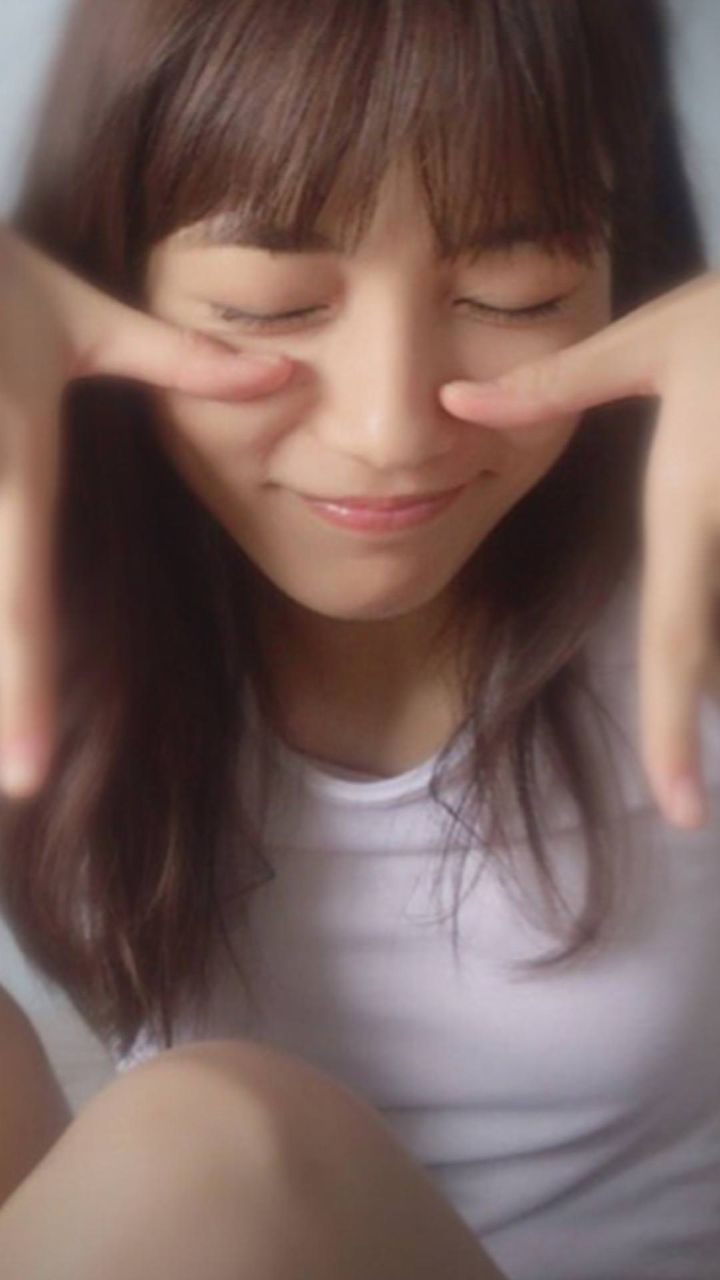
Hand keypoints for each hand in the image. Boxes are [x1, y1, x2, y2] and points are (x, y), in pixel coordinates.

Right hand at [0, 226, 292, 798]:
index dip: (23, 699)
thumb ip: (174, 364)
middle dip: (0, 707)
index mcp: (12, 483)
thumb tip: (281, 382)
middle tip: (18, 790)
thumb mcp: (74, 315)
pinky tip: (7, 676)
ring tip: (15, 738)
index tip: (27, 781)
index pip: (19, 608)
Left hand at [440, 270, 719, 832]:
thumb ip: (557, 385)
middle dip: (699, 702)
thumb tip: (449, 404)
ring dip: (716, 653)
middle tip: (685, 767)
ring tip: (681, 700)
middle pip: (719, 649)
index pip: (676, 637)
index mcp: (689, 507)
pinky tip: (706, 617)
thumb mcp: (653, 339)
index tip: (678, 809)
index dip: (674, 730)